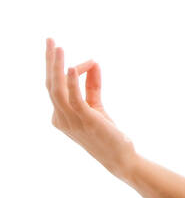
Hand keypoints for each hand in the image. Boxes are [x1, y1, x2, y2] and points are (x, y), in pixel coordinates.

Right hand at [45, 37, 135, 180]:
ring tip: (59, 47)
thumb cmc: (107, 134)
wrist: (120, 158)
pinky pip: (74, 98)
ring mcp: (71, 121)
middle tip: (50, 40)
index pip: (56, 86)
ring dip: (57, 66)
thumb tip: (94, 63)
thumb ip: (92, 85)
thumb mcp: (96, 106)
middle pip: (51, 85)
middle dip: (50, 61)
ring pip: (58, 89)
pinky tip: (73, 67)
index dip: (63, 67)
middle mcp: (60, 118)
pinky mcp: (85, 120)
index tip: (80, 56)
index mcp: (59, 116)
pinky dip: (72, 82)